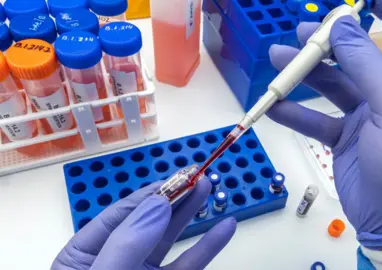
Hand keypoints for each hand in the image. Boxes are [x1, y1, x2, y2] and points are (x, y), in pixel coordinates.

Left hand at [52, 178, 236, 268]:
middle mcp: (114, 263)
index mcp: (84, 257)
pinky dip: (208, 247)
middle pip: (148, 222)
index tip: (176, 178)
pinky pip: (189, 266)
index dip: (151, 193)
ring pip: (171, 240)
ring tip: (208, 189)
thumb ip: (127, 244)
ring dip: (192, 215)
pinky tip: (223, 229)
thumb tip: (155, 203)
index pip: (121, 215)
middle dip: (174, 197)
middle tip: (196, 176)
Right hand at [267, 0, 381, 248]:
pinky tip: (274, 104)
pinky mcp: (346, 139)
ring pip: (333, 86)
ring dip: (305, 73)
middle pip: (361, 56)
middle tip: (301, 32)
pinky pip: (317, 120)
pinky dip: (295, 113)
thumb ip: (367, 63)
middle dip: (331, 43)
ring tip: (276, 57)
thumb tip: (343, 25)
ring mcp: (369, 116)